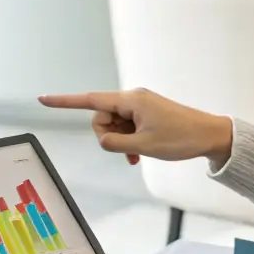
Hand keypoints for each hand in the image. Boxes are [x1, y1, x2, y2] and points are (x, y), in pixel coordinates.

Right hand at [38, 89, 234, 167]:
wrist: (211, 135)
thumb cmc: (180, 139)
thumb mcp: (142, 146)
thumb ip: (114, 144)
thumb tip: (102, 140)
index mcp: (130, 100)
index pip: (89, 100)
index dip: (64, 102)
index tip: (43, 99)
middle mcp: (132, 98)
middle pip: (101, 117)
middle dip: (108, 136)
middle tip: (129, 150)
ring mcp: (140, 105)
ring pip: (114, 125)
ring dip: (120, 142)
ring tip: (138, 155)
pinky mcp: (147, 113)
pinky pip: (127, 127)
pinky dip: (128, 141)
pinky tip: (138, 155)